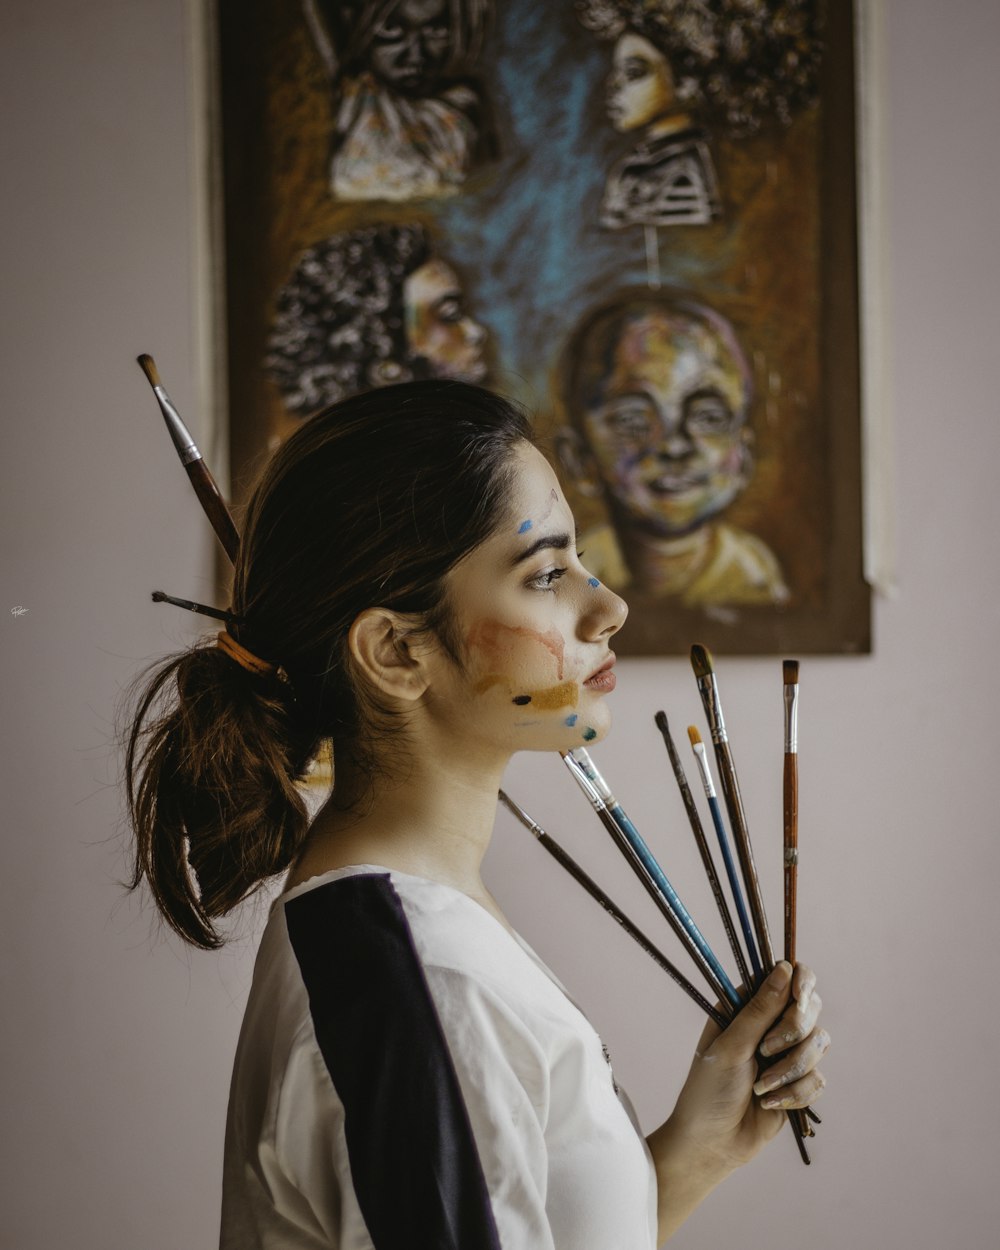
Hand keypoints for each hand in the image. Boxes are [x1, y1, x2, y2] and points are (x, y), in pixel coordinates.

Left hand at [667, 961, 828, 1174]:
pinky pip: (819, 1079)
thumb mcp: (731, 1047)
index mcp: (746, 1006)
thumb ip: (760, 1010)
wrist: (713, 1144)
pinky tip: (770, 1103)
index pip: (786, 976)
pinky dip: (796, 1093)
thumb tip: (784, 968)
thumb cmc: (709, 1090)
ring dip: (791, 1069)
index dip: (801, 982)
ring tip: (761, 1087)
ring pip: (819, 1044)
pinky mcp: (798, 1083)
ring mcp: (786, 1053)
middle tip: (766, 1050)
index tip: (799, 998)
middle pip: (810, 1008)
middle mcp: (769, 1024)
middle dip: (793, 1032)